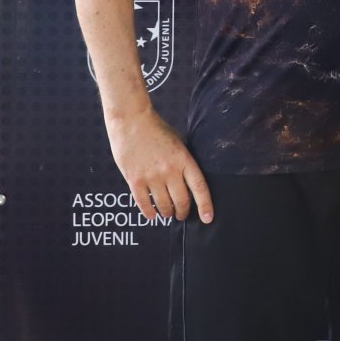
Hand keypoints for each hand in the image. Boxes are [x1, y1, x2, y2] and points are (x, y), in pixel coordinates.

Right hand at [105, 107, 212, 223]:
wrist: (131, 121)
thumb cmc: (157, 130)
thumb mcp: (179, 143)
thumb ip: (184, 162)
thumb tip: (189, 183)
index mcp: (184, 160)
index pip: (199, 188)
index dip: (205, 205)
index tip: (208, 218)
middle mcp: (170, 171)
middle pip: (182, 201)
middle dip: (183, 212)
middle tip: (182, 215)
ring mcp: (151, 177)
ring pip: (164, 205)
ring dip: (167, 213)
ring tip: (168, 214)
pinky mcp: (135, 180)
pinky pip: (144, 204)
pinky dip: (150, 212)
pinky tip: (153, 215)